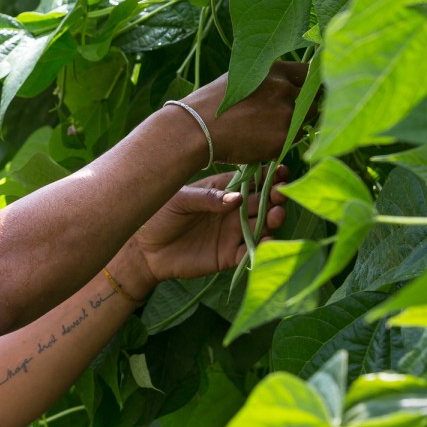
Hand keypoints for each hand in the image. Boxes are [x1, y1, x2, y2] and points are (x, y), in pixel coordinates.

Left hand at [122, 167, 289, 293]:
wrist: (144, 248)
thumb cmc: (159, 214)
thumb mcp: (180, 199)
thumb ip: (208, 198)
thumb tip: (237, 198)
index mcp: (223, 189)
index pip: (251, 180)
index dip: (268, 176)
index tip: (281, 171)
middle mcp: (233, 210)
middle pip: (262, 202)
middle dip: (275, 197)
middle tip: (281, 195)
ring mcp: (233, 232)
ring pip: (262, 226)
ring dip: (272, 221)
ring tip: (275, 215)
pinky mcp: (228, 255)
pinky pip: (250, 252)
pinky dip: (261, 249)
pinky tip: (267, 243)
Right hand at [172, 62, 310, 164]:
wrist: (195, 129)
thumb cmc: (210, 104)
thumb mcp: (240, 78)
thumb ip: (267, 80)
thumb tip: (286, 87)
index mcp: (274, 70)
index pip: (309, 73)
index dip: (309, 85)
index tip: (305, 94)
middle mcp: (285, 88)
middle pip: (313, 99)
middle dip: (303, 109)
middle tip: (282, 118)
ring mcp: (286, 113)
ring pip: (304, 122)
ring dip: (293, 127)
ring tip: (266, 130)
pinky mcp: (283, 138)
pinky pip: (292, 141)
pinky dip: (280, 143)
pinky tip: (259, 142)